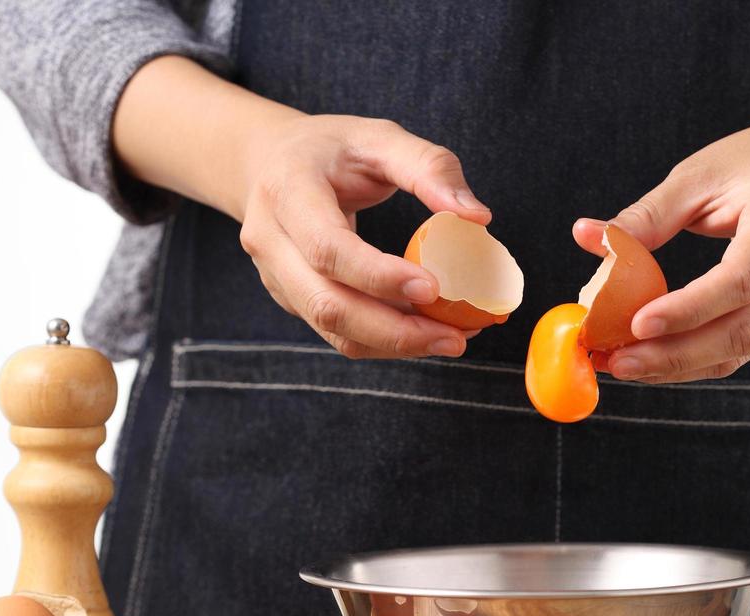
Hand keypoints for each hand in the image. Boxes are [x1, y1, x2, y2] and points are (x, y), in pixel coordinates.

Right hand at [237, 115, 494, 358]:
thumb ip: (430, 168)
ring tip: (451, 339)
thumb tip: (479, 217)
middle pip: (326, 304)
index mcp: (286, 190)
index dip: (377, 275)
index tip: (433, 289)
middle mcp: (270, 239)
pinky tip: (425, 332)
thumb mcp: (380, 137)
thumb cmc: (332, 149)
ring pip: (332, 329)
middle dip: (394, 330)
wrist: (270, 162)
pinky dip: (384, 341)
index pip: (326, 246)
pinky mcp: (292, 299)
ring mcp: (276, 276)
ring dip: (394, 344)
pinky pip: (337, 333)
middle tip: (456, 336)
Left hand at [573, 117, 749, 382]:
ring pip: (743, 349)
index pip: (740, 279)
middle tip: (618, 361)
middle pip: (744, 329)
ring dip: (681, 366)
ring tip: (624, 365)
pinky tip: (652, 359)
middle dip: (677, 355)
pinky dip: (695, 359)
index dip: (689, 309)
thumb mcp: (699, 174)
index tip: (636, 324)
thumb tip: (585, 236)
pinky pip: (741, 347)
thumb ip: (646, 214)